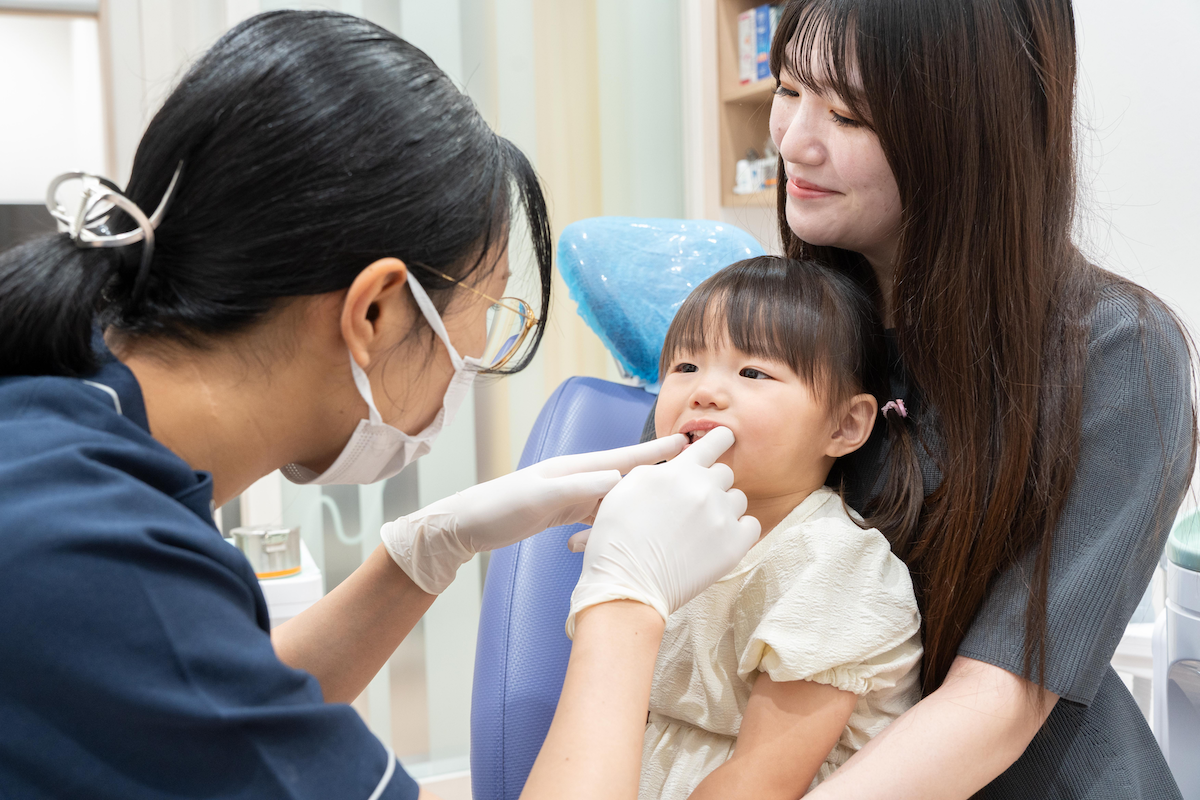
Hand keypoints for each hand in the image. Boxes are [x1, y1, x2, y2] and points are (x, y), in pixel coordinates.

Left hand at [380, 435, 686, 593]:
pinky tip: (629, 529)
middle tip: (691, 470)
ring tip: (671, 500)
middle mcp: (575, 476)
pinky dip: (617, 517)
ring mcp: (569, 494)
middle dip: (658, 471)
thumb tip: (619, 478)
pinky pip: (598, 513)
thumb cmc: (495, 509)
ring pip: (615, 495)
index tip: (686, 443)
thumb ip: (578, 488)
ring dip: (642, 496)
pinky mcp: (561, 512)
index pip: (622, 457)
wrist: (462, 526)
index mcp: (572, 468)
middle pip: (626, 473)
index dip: (654, 453)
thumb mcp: (538, 498)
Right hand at [566, 427, 760, 635]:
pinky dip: (738, 531)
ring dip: (724, 508)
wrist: (627, 582)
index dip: (720, 438)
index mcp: (679, 470)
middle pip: (725, 473)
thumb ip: (658, 469)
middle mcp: (704, 488)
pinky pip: (751, 526)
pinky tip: (719, 540)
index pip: (713, 441)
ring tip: (702, 527)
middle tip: (694, 504)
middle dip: (712, 484)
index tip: (726, 437)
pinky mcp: (733, 546)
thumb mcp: (627, 488)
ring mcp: (721, 517)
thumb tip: (679, 461)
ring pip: (738, 499)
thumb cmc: (617, 538)